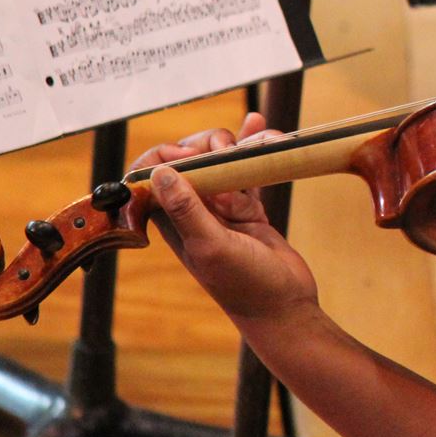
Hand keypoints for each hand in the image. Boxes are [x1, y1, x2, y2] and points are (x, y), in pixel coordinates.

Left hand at [131, 112, 318, 326]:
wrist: (284, 306)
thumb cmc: (245, 285)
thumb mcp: (211, 246)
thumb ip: (186, 209)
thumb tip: (160, 172)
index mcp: (172, 221)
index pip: (151, 177)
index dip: (165, 157)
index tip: (192, 156)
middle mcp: (193, 210)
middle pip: (187, 161)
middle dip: (206, 145)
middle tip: (228, 152)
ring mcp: (222, 208)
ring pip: (220, 162)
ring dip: (237, 145)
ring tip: (261, 140)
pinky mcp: (249, 208)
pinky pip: (247, 172)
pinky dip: (255, 151)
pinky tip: (262, 130)